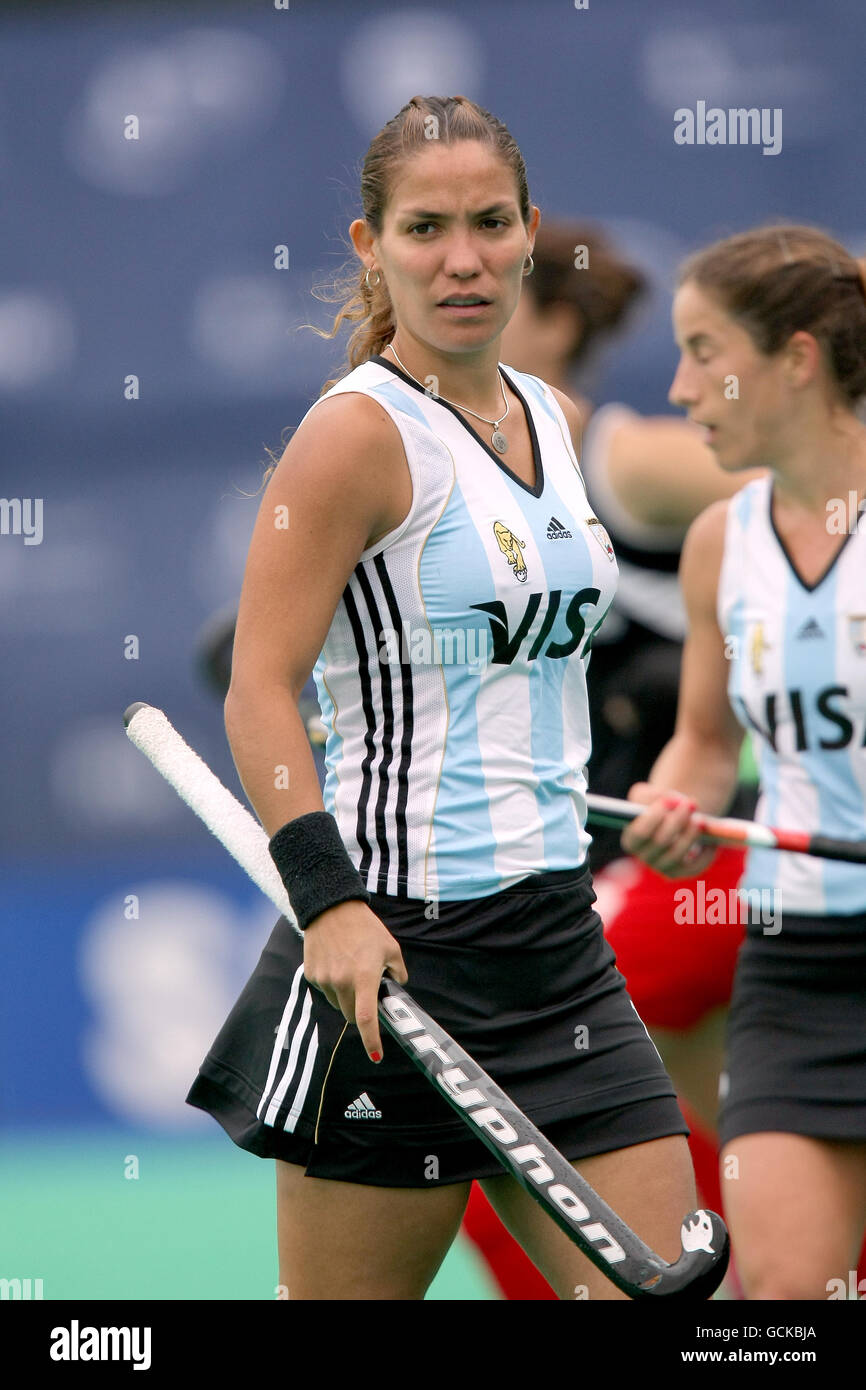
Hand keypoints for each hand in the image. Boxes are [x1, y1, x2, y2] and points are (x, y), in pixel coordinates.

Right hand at [302, 900, 408, 1061]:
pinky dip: (333, 984)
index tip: (376, 1055)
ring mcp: (324, 979)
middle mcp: (342, 982)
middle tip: (367, 991)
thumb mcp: (390, 947)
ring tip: (350, 968)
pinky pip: (325, 990)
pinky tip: (337, 962)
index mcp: (364, 977)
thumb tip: (397, 987)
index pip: (367, 1018)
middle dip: (361, 1011)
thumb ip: (397, 972)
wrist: (331, 908)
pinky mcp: (311, 974)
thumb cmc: (365, 927)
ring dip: (346, 996)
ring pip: (338, 1003)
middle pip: (352, 1015)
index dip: (371, 1041)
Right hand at [620, 782, 717, 878]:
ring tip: (701, 819)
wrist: (677, 818)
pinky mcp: (684, 872)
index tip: (669, 800)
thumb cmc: (659, 805)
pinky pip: (695, 866)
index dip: (654, 817)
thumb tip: (676, 802)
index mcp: (632, 840)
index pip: (640, 833)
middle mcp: (645, 857)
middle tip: (691, 803)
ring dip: (690, 835)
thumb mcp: (648, 794)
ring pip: (678, 855)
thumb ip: (652, 794)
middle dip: (677, 821)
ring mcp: (664, 867)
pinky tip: (711, 838)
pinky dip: (704, 853)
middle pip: (661, 842)